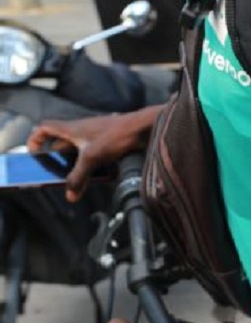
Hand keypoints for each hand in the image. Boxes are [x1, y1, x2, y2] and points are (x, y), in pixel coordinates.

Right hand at [27, 106, 161, 201]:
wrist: (145, 127)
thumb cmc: (117, 135)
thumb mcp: (93, 158)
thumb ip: (79, 177)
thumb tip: (70, 196)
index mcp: (72, 129)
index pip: (45, 128)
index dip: (36, 138)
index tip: (33, 152)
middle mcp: (82, 129)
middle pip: (62, 143)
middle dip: (58, 158)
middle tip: (56, 172)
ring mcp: (97, 135)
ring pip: (80, 150)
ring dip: (78, 163)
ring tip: (80, 178)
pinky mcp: (110, 140)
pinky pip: (97, 153)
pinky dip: (95, 163)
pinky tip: (102, 174)